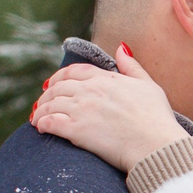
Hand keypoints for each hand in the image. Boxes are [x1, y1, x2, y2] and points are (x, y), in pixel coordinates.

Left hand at [30, 46, 188, 171]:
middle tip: (42, 104)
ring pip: (50, 105)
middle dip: (47, 95)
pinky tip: (40, 128)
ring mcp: (82, 110)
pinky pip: (50, 123)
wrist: (155, 145)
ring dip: (40, 110)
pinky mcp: (76, 130)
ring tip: (36, 119)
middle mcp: (90, 91)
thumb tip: (121, 48)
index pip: (74, 71)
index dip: (59, 77)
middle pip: (58, 88)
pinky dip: (42, 123)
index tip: (53, 84)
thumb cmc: (156, 118)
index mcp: (106, 79)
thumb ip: (132, 66)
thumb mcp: (148, 85)